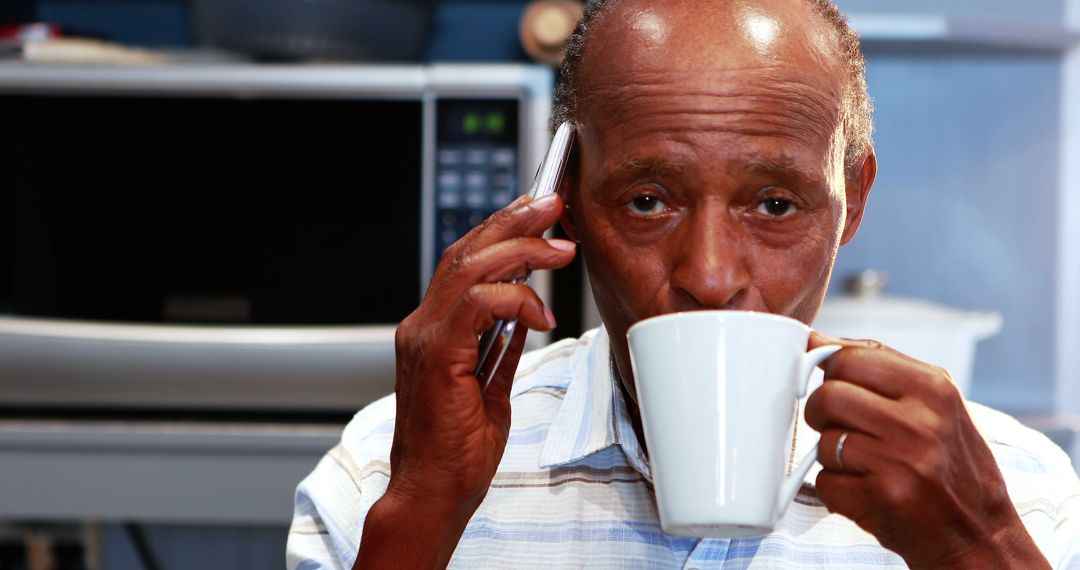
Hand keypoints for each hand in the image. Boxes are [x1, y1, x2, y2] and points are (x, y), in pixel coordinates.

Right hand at [356, 194, 575, 568]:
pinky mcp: (436, 354)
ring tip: (560, 247)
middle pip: (467, 251)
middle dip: (514, 222)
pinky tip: (542, 311)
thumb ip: (502, 343)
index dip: (502, 232)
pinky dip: (514, 298)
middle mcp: (423, 325)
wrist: (432, 492)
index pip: (466, 262)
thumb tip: (527, 312)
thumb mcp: (491, 383)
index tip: (540, 216)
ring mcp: (424, 337)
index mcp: (434, 329)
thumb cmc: (457, 450)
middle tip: (554, 205)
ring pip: (470, 267)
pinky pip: (476, 304)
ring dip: (521, 249)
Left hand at [804, 332, 1048, 568]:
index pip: (850, 357)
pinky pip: (825, 481)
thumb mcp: (935, 405)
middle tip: (840, 428)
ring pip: (823, 439)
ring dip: (831, 455)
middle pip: (828, 395)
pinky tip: (865, 492)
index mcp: (933, 387)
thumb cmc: (950, 466)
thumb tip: (817, 341)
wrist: (980, 535)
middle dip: (821, 413)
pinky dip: (836, 490)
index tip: (827, 384)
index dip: (829, 373)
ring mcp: (901, 460)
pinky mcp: (883, 497)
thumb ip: (880, 370)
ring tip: (864, 465)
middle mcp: (919, 421)